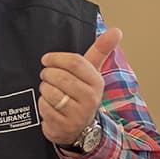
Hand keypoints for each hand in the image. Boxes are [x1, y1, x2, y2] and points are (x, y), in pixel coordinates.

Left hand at [38, 27, 121, 146]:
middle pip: (60, 77)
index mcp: (97, 82)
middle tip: (47, 75)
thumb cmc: (82, 94)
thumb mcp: (92, 72)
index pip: (75, 62)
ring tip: (50, 91)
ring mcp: (78, 114)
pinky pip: (44, 107)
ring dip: (44, 89)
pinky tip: (50, 106)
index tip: (47, 59)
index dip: (56, 58)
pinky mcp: (64, 127)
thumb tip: (117, 30)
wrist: (82, 128)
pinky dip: (42, 105)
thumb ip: (101, 50)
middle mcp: (90, 98)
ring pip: (50, 92)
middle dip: (48, 74)